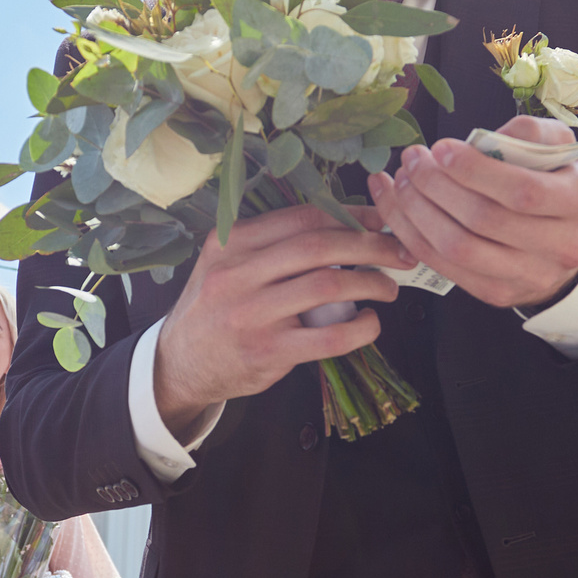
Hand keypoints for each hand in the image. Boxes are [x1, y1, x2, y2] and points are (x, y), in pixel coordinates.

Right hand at [149, 204, 411, 435]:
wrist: (178, 362)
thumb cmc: (215, 307)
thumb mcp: (225, 262)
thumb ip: (269, 243)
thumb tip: (344, 225)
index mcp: (231, 241)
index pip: (303, 216)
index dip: (351, 215)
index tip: (382, 220)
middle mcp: (237, 273)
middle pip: (319, 245)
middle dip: (371, 244)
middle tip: (399, 252)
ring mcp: (251, 314)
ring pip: (327, 285)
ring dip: (370, 283)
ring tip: (388, 288)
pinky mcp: (267, 352)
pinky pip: (328, 337)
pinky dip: (361, 328)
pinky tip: (370, 324)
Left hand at [367, 115, 577, 309]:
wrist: (567, 242)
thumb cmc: (554, 184)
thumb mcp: (557, 148)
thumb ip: (529, 133)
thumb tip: (478, 141)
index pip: (522, 190)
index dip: (474, 170)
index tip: (441, 148)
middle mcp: (561, 245)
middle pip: (484, 219)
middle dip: (436, 186)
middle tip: (412, 161)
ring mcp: (529, 276)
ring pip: (459, 248)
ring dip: (417, 212)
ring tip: (400, 182)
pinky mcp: (498, 293)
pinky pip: (446, 268)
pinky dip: (414, 237)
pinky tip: (398, 211)